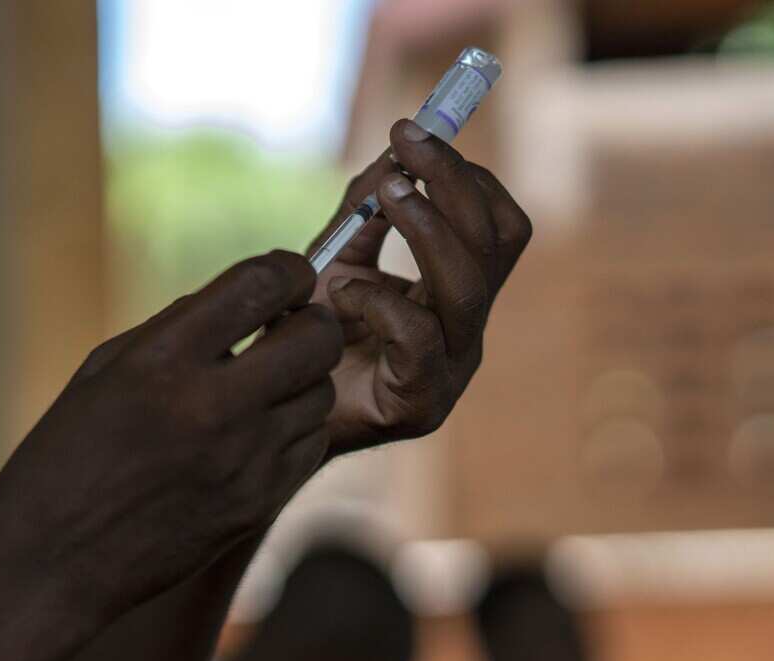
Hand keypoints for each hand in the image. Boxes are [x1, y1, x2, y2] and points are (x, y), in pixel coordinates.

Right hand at [0, 251, 342, 616]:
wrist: (51, 564)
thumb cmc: (65, 457)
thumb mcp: (103, 372)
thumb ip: (176, 329)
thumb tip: (247, 300)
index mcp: (161, 360)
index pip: (263, 284)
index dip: (289, 270)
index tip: (288, 276)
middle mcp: (211, 406)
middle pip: (317, 338)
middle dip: (310, 322)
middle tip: (287, 328)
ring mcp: (243, 460)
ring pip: (321, 392)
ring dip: (301, 379)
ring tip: (263, 386)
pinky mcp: (258, 504)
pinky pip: (312, 444)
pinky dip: (296, 428)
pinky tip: (259, 430)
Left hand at [308, 119, 531, 454]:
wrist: (274, 416)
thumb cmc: (310, 340)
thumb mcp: (338, 260)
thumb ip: (366, 212)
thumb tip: (394, 150)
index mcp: (459, 294)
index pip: (499, 226)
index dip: (467, 176)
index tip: (415, 132)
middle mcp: (466, 330)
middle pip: (496, 245)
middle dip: (452, 183)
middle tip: (405, 143)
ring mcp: (450, 369)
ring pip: (468, 286)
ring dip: (425, 227)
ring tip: (385, 192)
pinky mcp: (420, 402)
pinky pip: (418, 336)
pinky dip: (378, 299)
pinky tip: (342, 294)